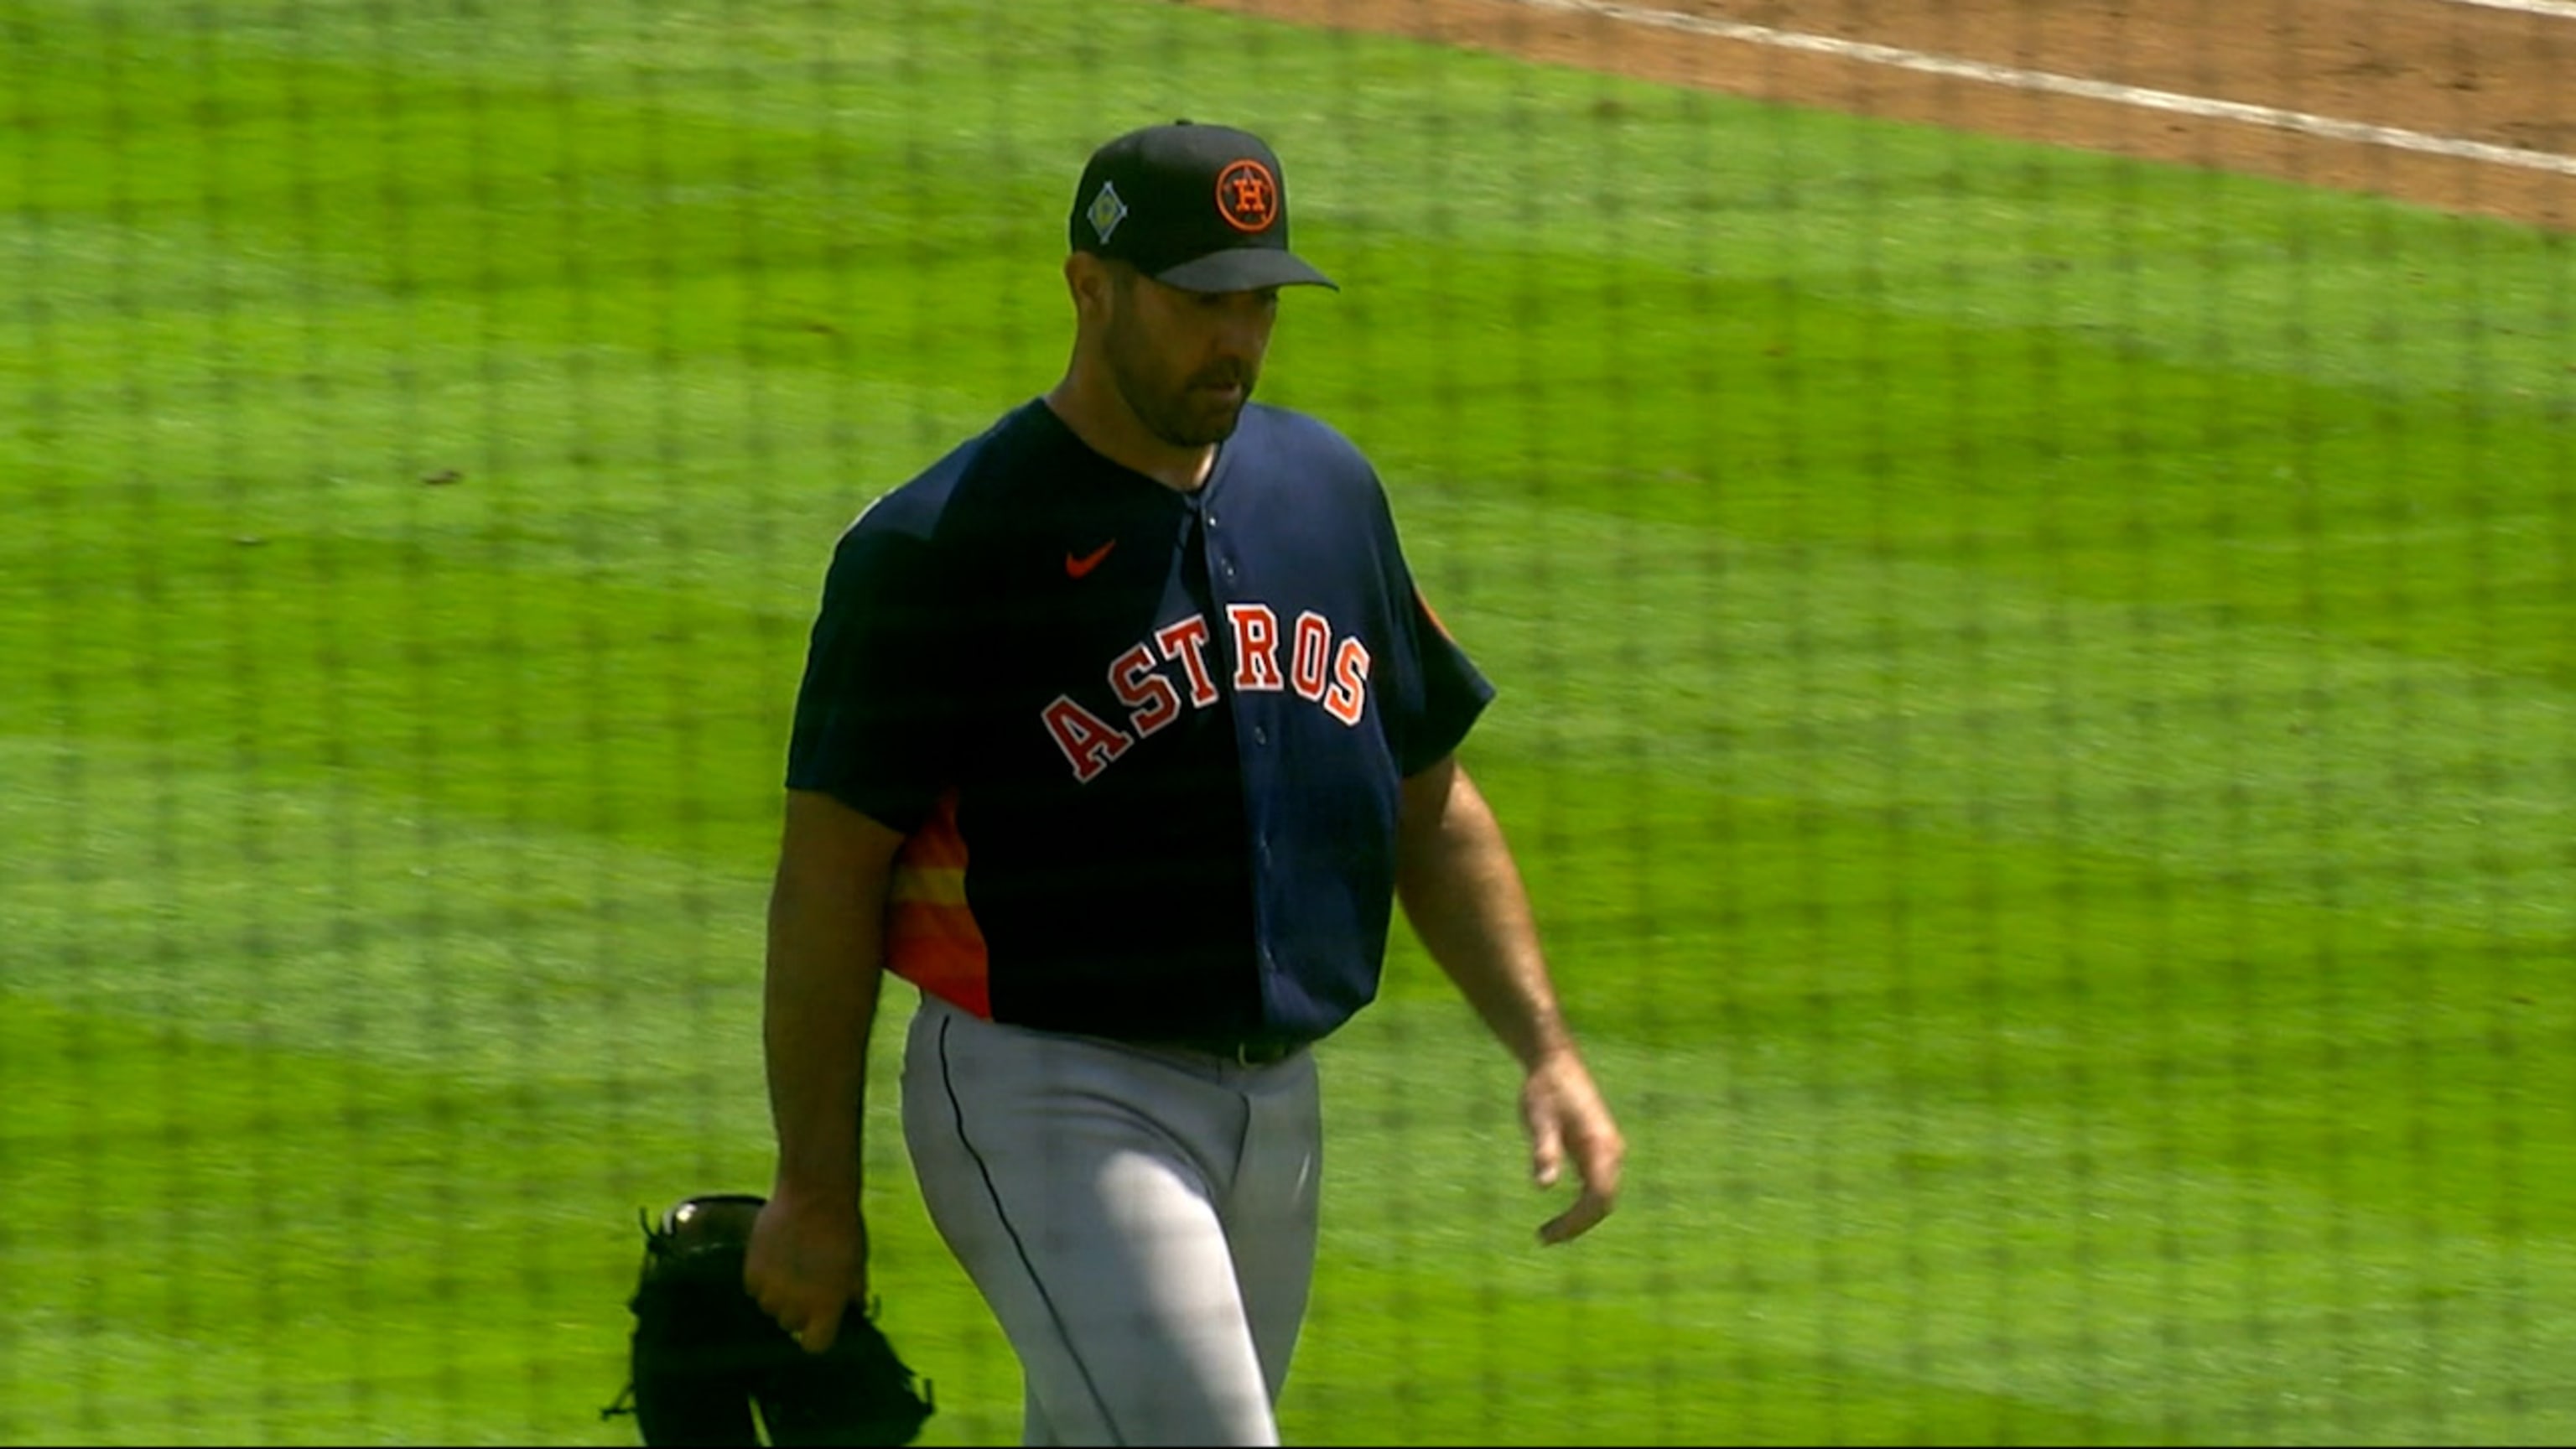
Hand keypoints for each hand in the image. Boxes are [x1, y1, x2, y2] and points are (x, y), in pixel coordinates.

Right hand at [744, 1182, 867, 1353]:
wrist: (815, 1195)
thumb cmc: (843, 1230)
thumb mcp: (857, 1265)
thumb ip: (852, 1293)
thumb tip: (855, 1309)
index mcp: (825, 1309)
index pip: (815, 1345)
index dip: (817, 1335)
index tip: (820, 1323)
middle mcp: (795, 1307)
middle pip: (790, 1324)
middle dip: (799, 1310)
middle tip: (807, 1284)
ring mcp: (770, 1292)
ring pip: (770, 1307)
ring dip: (778, 1294)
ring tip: (791, 1265)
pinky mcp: (751, 1273)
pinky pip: (754, 1288)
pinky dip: (763, 1278)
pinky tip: (775, 1257)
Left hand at [1522, 1049, 1623, 1244]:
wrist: (1554, 1062)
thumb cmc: (1544, 1089)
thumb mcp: (1538, 1118)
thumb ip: (1544, 1151)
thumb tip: (1544, 1185)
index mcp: (1601, 1146)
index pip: (1599, 1198)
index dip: (1576, 1221)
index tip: (1550, 1234)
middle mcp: (1611, 1151)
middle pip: (1604, 1202)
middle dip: (1577, 1225)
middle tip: (1545, 1238)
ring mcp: (1607, 1151)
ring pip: (1602, 1196)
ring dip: (1579, 1218)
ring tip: (1549, 1233)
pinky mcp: (1598, 1149)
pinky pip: (1596, 1186)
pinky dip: (1581, 1205)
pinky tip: (1559, 1215)